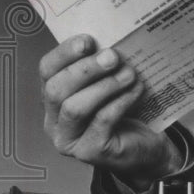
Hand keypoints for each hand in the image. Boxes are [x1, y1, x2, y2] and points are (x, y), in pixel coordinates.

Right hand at [40, 34, 182, 190]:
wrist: (147, 146)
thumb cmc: (125, 111)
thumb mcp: (108, 84)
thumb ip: (100, 66)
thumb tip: (106, 42)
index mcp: (53, 99)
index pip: (46, 71)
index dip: (64, 53)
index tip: (88, 40)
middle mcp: (53, 122)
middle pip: (55, 90)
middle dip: (85, 70)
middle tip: (113, 57)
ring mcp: (69, 140)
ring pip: (74, 108)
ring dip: (104, 86)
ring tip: (129, 74)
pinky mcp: (90, 152)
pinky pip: (101, 121)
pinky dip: (120, 101)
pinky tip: (136, 90)